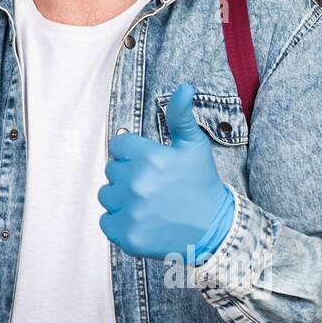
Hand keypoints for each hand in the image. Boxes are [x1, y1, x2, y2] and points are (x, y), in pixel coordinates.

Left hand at [97, 82, 234, 263]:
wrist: (215, 230)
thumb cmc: (202, 184)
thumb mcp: (194, 146)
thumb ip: (181, 116)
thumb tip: (184, 87)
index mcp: (150, 156)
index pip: (118, 145)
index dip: (133, 153)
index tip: (150, 165)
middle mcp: (138, 182)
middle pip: (111, 170)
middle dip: (128, 176)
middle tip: (153, 187)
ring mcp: (131, 211)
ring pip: (106, 196)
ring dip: (121, 199)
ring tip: (147, 204)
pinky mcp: (127, 235)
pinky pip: (106, 222)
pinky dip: (119, 223)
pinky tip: (142, 221)